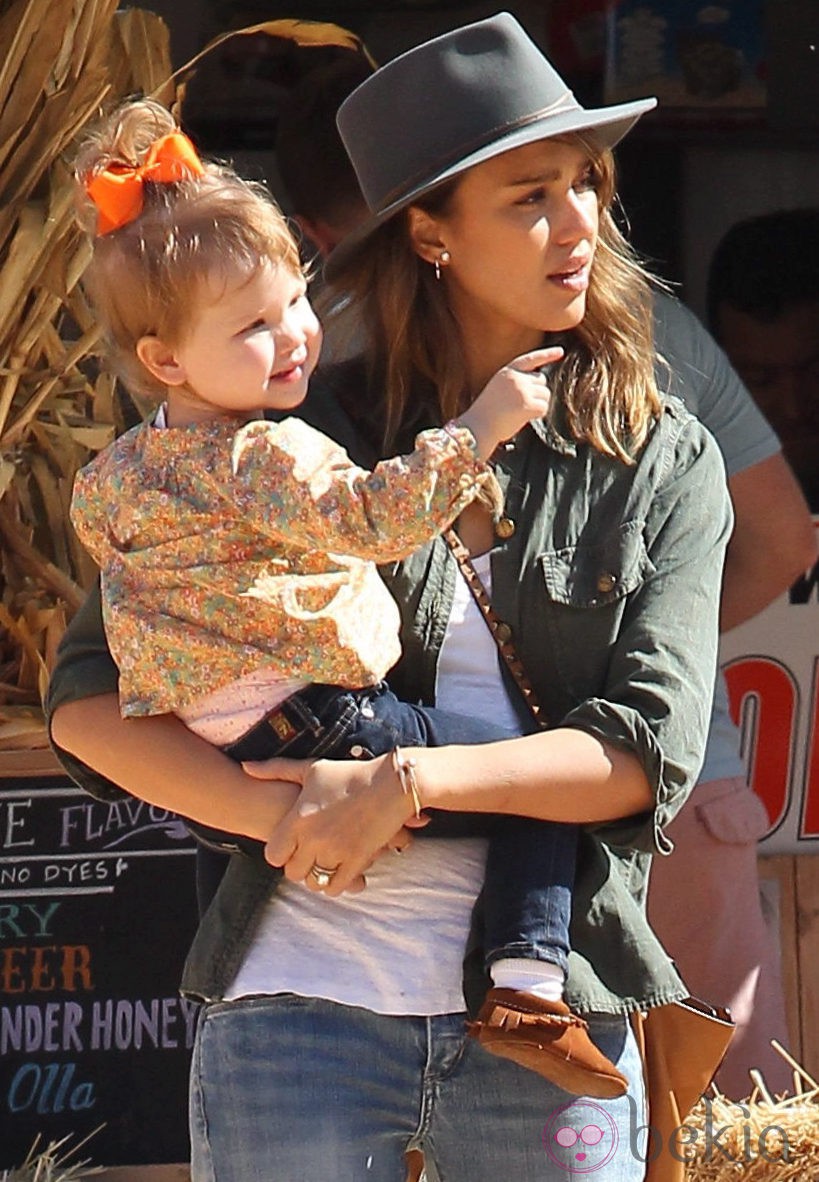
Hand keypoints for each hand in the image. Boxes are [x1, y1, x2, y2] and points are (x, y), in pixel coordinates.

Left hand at [242, 753, 420, 894]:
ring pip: (315, 883)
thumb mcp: (311, 769)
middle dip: (300, 866)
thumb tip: (246, 767)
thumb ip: (275, 770)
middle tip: (310, 855)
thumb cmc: (349, 774)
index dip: (280, 853)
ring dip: (318, 876)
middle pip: (293, 873)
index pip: (273, 854)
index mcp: (299, 818)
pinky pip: (337, 887)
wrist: (390, 784)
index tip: (291, 845)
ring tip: (325, 862)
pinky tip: (340, 870)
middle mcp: (314, 839)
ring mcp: (336, 852)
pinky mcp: (357, 861)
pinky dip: (336, 883)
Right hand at [457, 345, 563, 458]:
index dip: (547, 355)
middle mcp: (516, 377)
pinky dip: (537, 415)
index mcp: (507, 372)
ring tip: (520, 412)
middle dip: (538, 393)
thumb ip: (516, 383)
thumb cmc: (487, 414)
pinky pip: (544, 408)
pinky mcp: (527, 404)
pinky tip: (524, 418)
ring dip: (538, 404)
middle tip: (522, 405)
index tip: (561, 351)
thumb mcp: (498, 388)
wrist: (478, 427)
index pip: (531, 359)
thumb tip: (539, 388)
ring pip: (545, 394)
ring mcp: (522, 390)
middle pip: (542, 381)